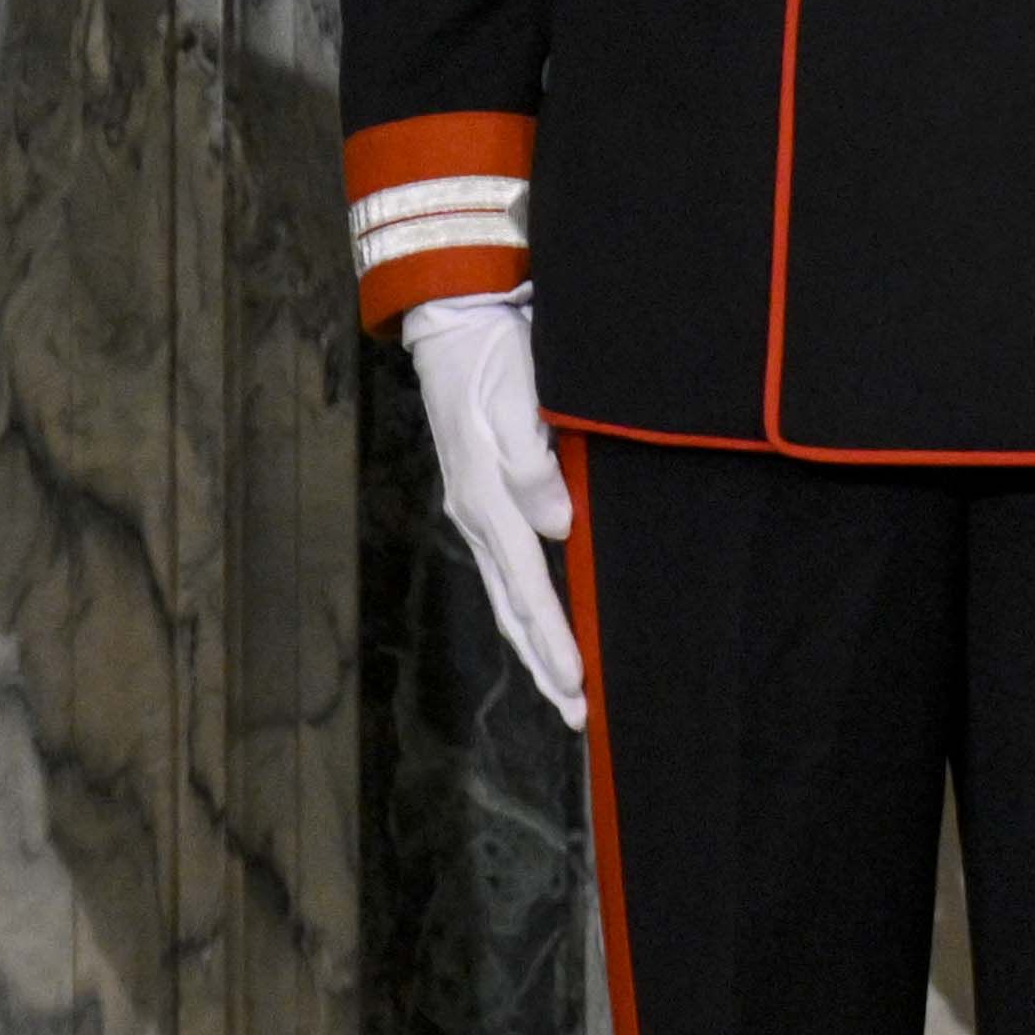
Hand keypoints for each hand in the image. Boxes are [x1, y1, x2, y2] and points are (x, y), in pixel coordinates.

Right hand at [401, 290, 580, 726]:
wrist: (455, 317)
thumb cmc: (494, 355)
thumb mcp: (518, 399)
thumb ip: (534, 464)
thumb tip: (558, 528)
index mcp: (486, 499)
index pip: (527, 587)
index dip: (554, 640)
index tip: (579, 687)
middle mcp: (476, 514)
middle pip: (513, 608)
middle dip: (544, 665)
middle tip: (579, 717)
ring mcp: (476, 508)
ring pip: (508, 594)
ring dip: (535, 646)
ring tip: (564, 689)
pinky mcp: (482, 495)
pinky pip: (508, 568)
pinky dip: (526, 608)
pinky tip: (542, 623)